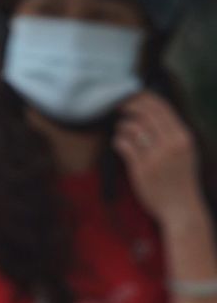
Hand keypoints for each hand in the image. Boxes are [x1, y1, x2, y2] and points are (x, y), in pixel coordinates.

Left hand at [115, 93, 207, 231]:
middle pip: (146, 114)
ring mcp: (156, 156)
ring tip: (121, 129)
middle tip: (117, 105)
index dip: (145, 98)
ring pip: (133, 128)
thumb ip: (172, 134)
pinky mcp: (141, 169)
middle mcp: (172, 144)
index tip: (132, 95)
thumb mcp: (184, 152)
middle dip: (129, 106)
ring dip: (122, 125)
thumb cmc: (180, 179)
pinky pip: (124, 145)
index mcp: (183, 137)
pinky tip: (118, 143)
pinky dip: (118, 140)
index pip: (162, 108)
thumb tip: (153, 114)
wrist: (180, 208)